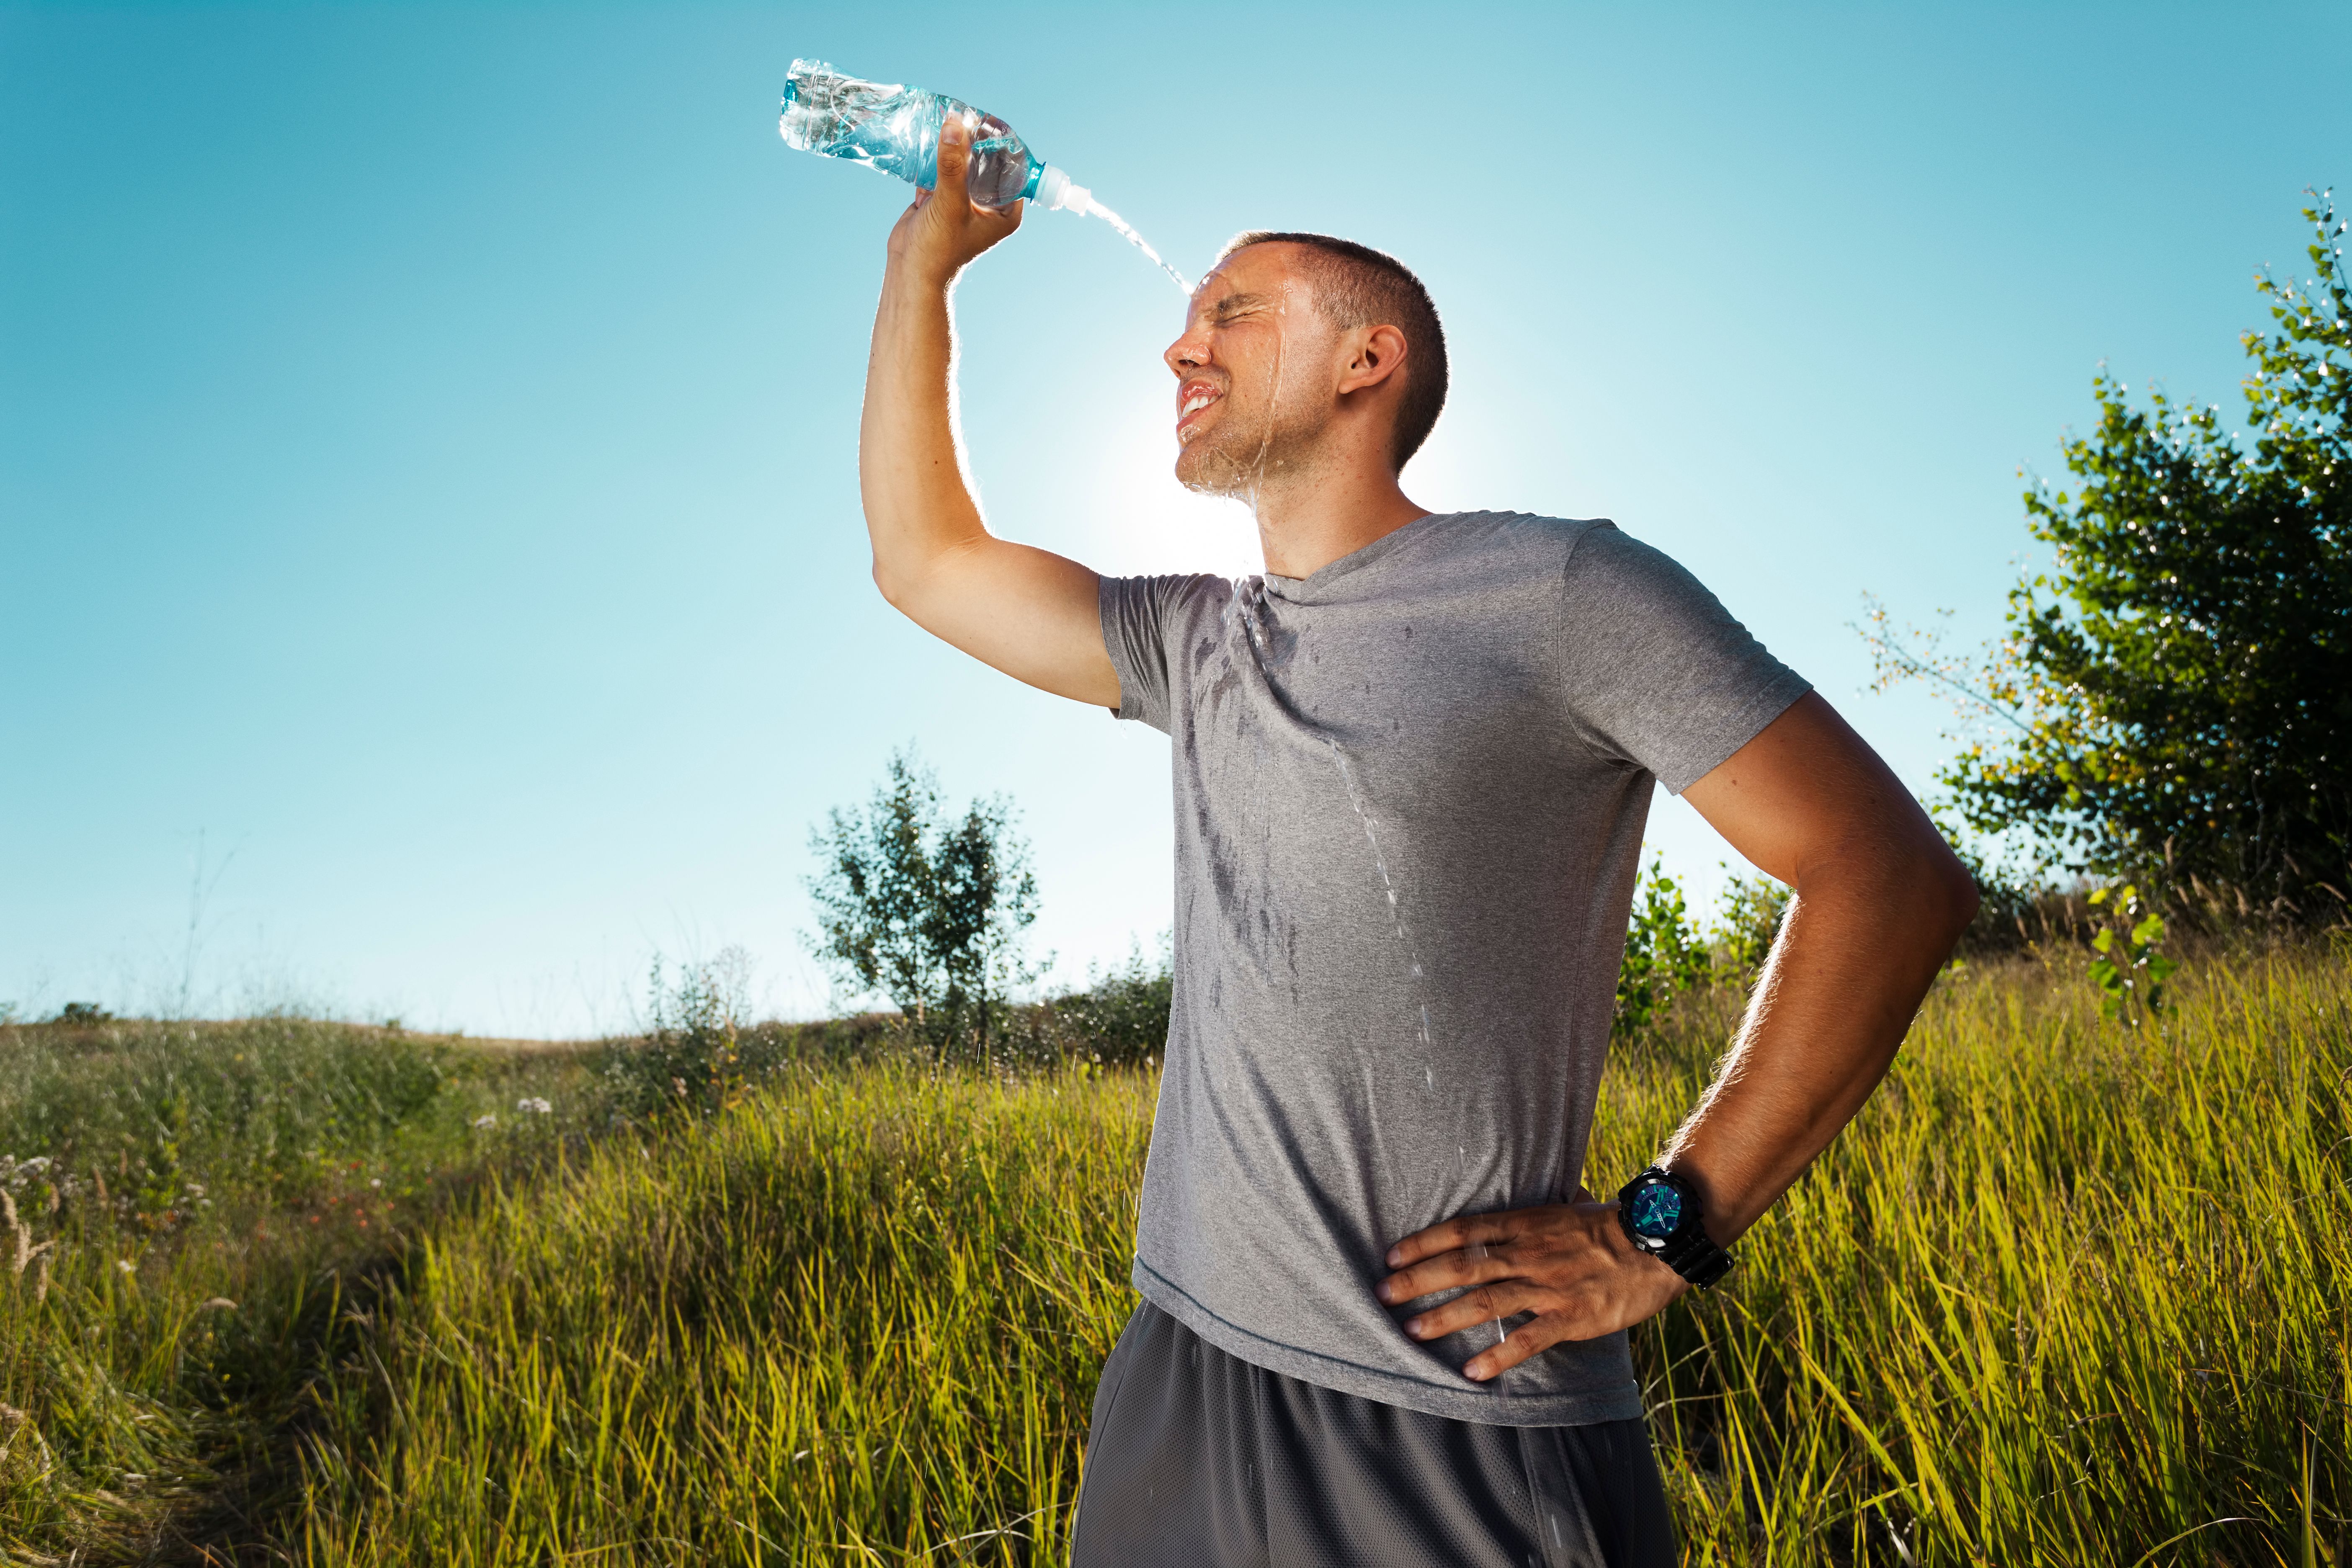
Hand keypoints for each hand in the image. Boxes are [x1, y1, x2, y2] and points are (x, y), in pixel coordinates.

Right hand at [884, 112, 1022, 286]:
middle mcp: (989, 203)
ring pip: (964, 163)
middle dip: (975, 139)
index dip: (1002, 142)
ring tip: (946, 117)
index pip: (1014, 166)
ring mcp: (965, 199)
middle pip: (987, 160)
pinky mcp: (941, 197)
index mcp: (1006, 209)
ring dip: (955, 144)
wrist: (909, 271)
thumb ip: (952, 165)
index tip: (986, 120)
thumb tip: (955, 124)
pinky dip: (936, 155)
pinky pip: (943, 168)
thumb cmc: (939, 248)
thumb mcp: (949, 203)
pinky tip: (929, 136)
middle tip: (963, 113)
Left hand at [1375, 1196, 1686, 1380]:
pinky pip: (1529, 1338)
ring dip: (1446, 1317)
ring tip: (1412, 1333)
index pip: (1463, 1231)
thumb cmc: (1609, 1224)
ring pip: (1487, 1301)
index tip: (1392, 1256)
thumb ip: (1535, 1212)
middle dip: (1418, 1281)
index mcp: (1524, 1225)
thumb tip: (1520, 1205)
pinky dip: (1500, 1355)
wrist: (1657, 1242)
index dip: (1424, 1243)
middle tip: (1383, 1295)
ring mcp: (1549, 1286)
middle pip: (1462, 1265)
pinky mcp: (1572, 1316)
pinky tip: (1474, 1372)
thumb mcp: (1564, 1206)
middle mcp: (1528, 1253)